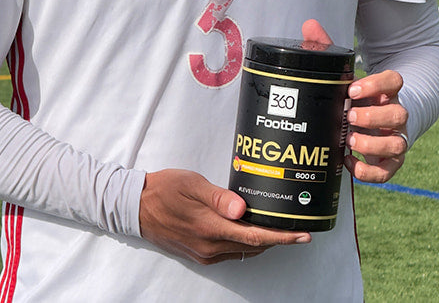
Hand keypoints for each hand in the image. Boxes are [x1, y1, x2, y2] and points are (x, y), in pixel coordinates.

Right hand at [139, 169, 310, 264]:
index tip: (302, 236)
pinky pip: (231, 252)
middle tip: (297, 228)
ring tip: (278, 228)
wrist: (136, 206)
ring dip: (262, 242)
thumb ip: (218, 197)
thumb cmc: (164, 189)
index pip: (255, 236)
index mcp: (210, 228)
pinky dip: (245, 244)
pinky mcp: (199, 254)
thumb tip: (243, 209)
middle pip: (253, 247)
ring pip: (243, 251)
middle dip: (277, 239)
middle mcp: (210, 246)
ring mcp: (204, 253)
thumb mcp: (191, 184)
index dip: (282, 237)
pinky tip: (250, 230)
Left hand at [301, 20, 407, 183]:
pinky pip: (388, 171)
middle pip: (399, 114)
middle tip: (349, 116)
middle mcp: (396, 114)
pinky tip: (350, 162)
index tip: (353, 88)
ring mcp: (396, 138)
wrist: (379, 121)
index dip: (376, 85)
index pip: (394, 81)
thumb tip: (309, 25)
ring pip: (398, 144)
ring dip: (374, 145)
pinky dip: (370, 171)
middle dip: (374, 118)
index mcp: (385, 91)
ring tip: (351, 141)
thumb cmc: (358, 96)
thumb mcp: (345, 73)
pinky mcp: (391, 161)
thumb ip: (328, 49)